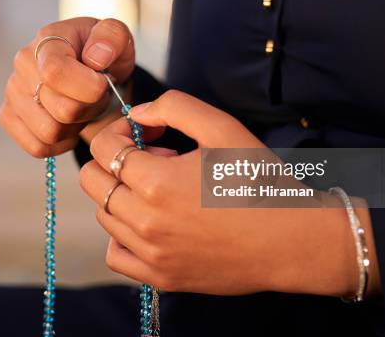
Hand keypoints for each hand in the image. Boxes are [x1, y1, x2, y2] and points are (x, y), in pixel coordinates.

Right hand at [0, 17, 134, 156]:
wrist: (91, 69)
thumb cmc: (104, 54)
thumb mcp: (118, 38)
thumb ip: (112, 37)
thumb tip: (95, 58)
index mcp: (48, 40)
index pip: (55, 72)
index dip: (88, 88)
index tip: (105, 83)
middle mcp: (22, 64)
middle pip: (62, 109)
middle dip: (90, 108)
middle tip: (97, 96)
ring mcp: (12, 91)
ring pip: (49, 132)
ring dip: (75, 126)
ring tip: (82, 107)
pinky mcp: (8, 115)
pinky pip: (37, 146)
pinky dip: (60, 143)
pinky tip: (70, 124)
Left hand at [80, 90, 379, 296]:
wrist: (291, 239)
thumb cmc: (259, 180)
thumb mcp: (222, 128)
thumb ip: (174, 107)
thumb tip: (139, 113)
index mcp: (155, 183)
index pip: (103, 147)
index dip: (119, 131)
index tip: (146, 134)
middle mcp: (144, 222)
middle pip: (93, 181)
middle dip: (115, 161)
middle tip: (155, 161)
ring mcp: (150, 254)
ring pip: (104, 215)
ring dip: (122, 194)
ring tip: (161, 191)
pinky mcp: (161, 277)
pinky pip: (116, 255)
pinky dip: (123, 235)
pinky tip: (152, 222)